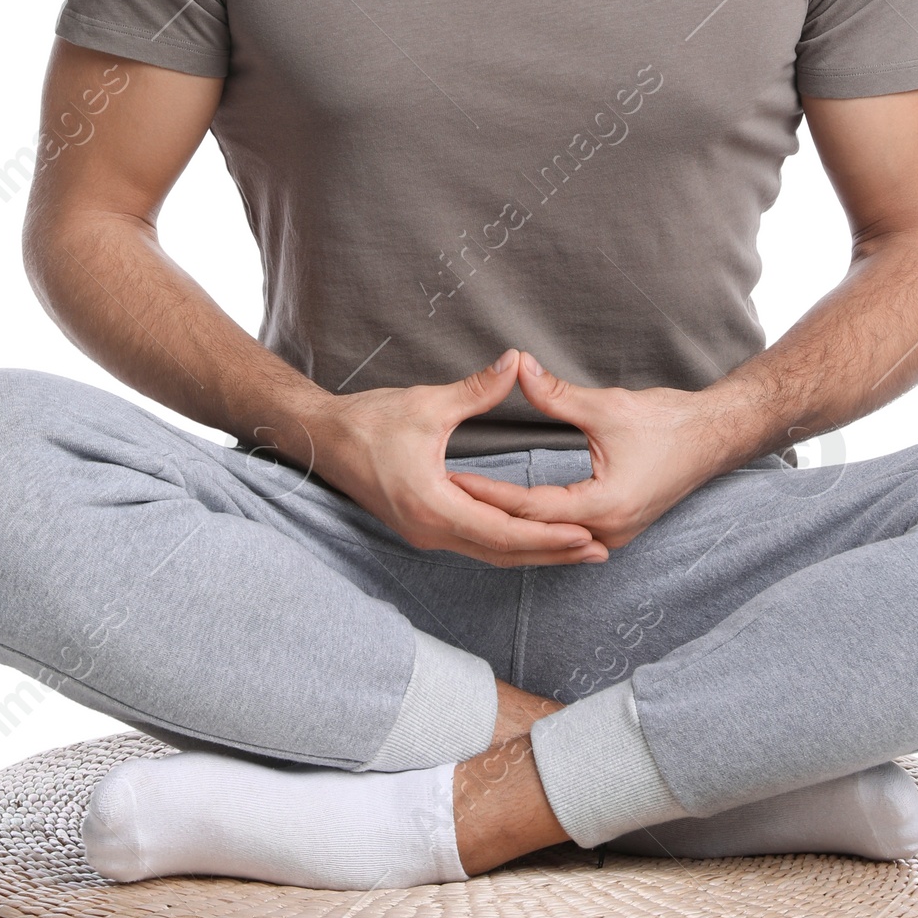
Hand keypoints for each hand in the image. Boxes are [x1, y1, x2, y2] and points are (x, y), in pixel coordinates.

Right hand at [301, 349, 608, 567]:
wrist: (320, 439)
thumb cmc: (368, 422)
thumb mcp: (427, 404)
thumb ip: (477, 389)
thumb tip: (517, 362)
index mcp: (433, 506)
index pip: (503, 533)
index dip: (548, 536)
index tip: (585, 533)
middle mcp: (430, 531)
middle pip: (502, 553)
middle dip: (551, 553)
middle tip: (597, 551)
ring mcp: (424, 533)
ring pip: (489, 555)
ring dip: (532, 553)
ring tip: (575, 550)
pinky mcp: (422, 527)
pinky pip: (475, 545)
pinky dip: (509, 545)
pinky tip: (532, 538)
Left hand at [448, 352, 742, 553]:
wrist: (714, 437)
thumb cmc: (668, 421)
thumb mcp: (607, 405)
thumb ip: (557, 394)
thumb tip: (518, 368)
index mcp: (605, 505)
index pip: (531, 507)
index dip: (489, 493)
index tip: (453, 479)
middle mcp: (609, 530)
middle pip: (535, 531)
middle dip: (490, 514)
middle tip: (445, 498)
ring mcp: (614, 535)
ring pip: (550, 540)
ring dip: (511, 526)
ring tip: (467, 510)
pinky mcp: (617, 528)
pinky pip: (566, 536)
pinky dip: (536, 527)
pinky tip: (509, 516)